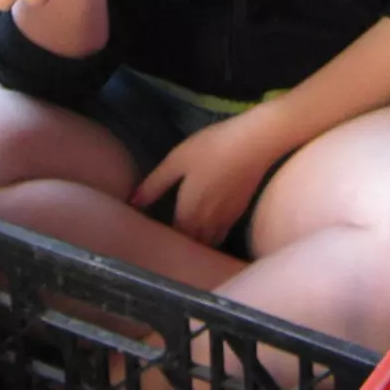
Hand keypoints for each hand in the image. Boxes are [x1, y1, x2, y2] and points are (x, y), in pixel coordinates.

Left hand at [130, 108, 287, 248]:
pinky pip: (222, 235)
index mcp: (189, 212)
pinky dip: (213, 237)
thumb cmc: (212, 148)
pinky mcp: (239, 213)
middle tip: (169, 242)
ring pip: (209, 243)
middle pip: (192, 245)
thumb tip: (133, 202)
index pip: (174, 239)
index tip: (154, 239)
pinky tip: (208, 227)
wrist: (256, 143)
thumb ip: (155, 184)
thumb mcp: (177, 160)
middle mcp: (207, 224)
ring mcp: (226, 220)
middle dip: (182, 246)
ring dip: (198, 245)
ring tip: (188, 239)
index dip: (165, 241)